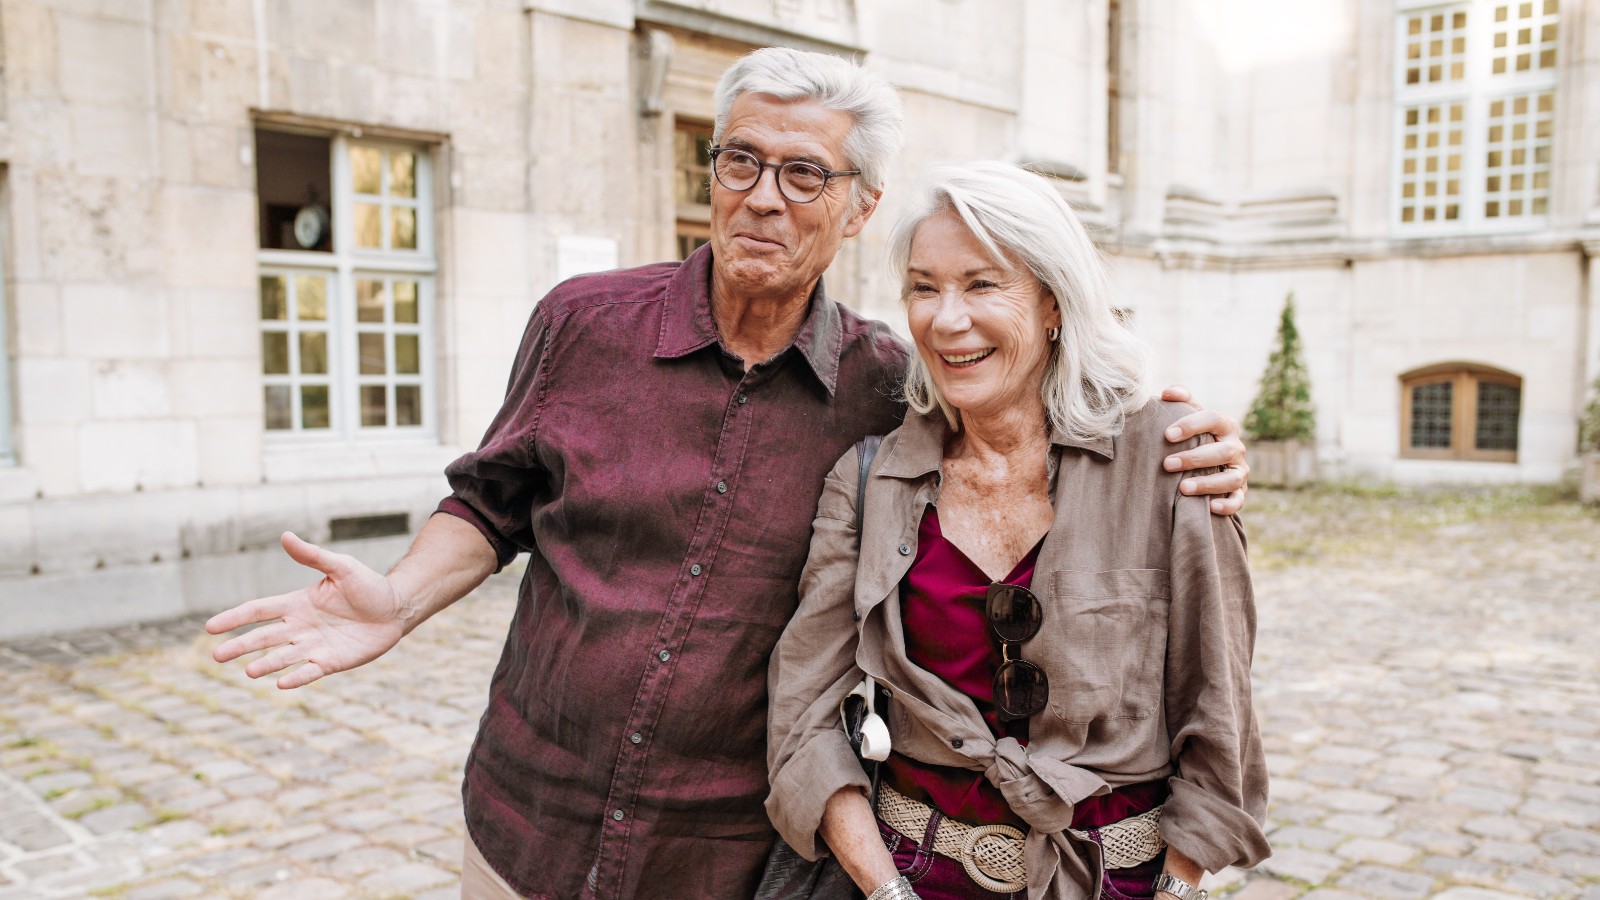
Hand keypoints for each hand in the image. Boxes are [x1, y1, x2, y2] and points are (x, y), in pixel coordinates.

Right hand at [206, 532, 409, 688]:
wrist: (397, 607)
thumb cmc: (368, 585)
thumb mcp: (341, 567)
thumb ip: (313, 555)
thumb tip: (285, 536)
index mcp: (297, 603)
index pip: (259, 611)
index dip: (235, 618)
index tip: (210, 626)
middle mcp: (300, 627)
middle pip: (263, 638)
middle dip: (240, 646)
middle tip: (217, 656)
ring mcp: (314, 646)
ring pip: (283, 657)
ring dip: (266, 664)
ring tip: (249, 671)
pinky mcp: (331, 662)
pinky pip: (309, 672)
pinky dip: (296, 678)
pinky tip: (281, 684)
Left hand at [1159, 385, 1248, 515]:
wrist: (1210, 460)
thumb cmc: (1196, 435)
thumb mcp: (1191, 415)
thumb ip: (1182, 400)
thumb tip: (1167, 392)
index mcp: (1225, 425)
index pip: (1213, 419)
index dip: (1191, 425)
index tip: (1167, 435)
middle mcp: (1236, 447)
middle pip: (1222, 452)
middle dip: (1194, 458)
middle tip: (1167, 464)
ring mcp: (1240, 470)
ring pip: (1232, 478)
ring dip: (1208, 483)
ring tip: (1183, 488)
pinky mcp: (1240, 491)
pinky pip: (1238, 500)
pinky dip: (1227, 504)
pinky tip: (1210, 507)